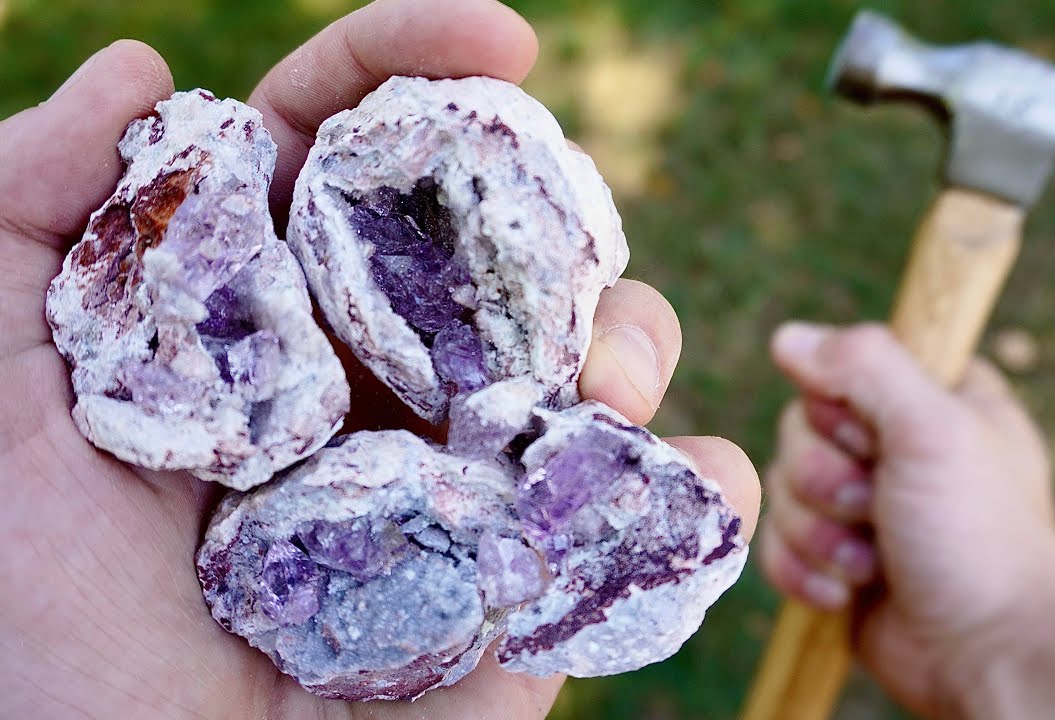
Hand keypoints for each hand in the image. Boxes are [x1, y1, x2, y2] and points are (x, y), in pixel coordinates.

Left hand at [0, 2, 759, 717]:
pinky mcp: (530, 578)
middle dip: (561, 215)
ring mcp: (468, 472)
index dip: (421, 65)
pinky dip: (702, 486)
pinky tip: (698, 476)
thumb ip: (29, 210)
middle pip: (508, 235)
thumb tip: (137, 69)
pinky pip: (650, 515)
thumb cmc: (26, 615)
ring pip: (599, 353)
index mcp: (274, 310)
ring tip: (597, 395)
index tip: (501, 38)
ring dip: (633, 342)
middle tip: (560, 248)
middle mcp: (382, 374)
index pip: (359, 148)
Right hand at [759, 322, 1054, 717]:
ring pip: (784, 488)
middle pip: (800, 427)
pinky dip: (805, 571)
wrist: (987, 653)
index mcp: (934, 396)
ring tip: (873, 562)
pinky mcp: (837, 558)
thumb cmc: (979, 538)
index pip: (843, 364)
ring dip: (820, 533)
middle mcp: (897, 444)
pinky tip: (848, 592)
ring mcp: (865, 504)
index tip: (877, 439)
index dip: (843, 407)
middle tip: (876, 506)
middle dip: (827, 480)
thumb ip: (864, 366)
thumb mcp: (932, 429)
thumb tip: (787, 337)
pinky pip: (778, 544)